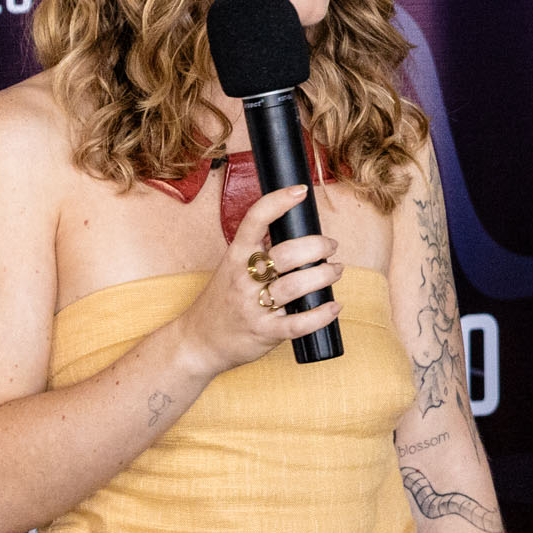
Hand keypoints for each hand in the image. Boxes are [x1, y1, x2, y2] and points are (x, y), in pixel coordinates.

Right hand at [174, 185, 342, 375]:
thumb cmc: (222, 300)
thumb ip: (256, 248)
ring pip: (296, 286)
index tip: (300, 191)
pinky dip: (321, 315)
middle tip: (330, 247)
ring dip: (324, 275)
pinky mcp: (264, 332)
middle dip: (317, 246)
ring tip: (335, 271)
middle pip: (287, 254)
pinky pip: (298, 324)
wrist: (198, 341)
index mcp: (235, 256)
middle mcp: (242, 279)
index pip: (254, 220)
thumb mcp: (231, 267)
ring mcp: (252, 307)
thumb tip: (290, 223)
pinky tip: (334, 306)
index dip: (278, 202)